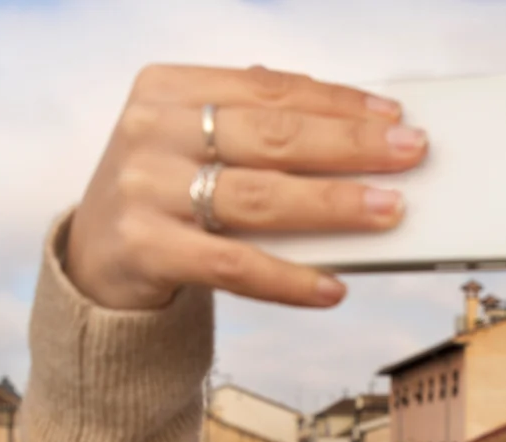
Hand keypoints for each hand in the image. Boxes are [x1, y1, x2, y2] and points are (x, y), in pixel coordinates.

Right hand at [67, 64, 427, 310]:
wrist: (94, 263)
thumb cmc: (167, 196)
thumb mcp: (197, 146)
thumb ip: (257, 131)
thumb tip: (356, 129)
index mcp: (168, 89)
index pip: (269, 89)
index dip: (337, 101)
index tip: (393, 113)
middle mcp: (151, 131)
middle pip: (272, 137)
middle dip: (351, 144)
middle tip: (412, 152)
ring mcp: (144, 190)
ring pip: (259, 198)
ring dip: (334, 205)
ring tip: (389, 210)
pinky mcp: (145, 249)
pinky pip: (234, 265)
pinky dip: (289, 279)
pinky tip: (333, 287)